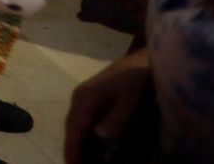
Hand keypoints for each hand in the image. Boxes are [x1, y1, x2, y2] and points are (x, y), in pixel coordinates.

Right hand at [64, 49, 151, 163]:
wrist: (141, 59)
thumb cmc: (135, 78)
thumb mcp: (129, 99)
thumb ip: (116, 119)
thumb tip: (99, 137)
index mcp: (85, 99)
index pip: (74, 130)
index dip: (72, 150)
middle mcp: (79, 99)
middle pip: (72, 130)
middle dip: (74, 151)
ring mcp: (84, 98)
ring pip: (77, 127)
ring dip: (79, 145)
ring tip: (83, 162)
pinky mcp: (92, 99)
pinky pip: (85, 122)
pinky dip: (86, 137)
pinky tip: (93, 149)